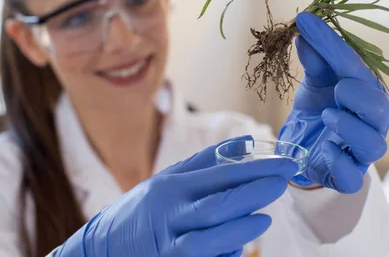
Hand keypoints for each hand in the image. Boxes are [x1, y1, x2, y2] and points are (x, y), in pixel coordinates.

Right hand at [56, 136, 297, 256]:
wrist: (102, 249)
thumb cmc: (145, 208)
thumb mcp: (169, 178)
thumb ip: (209, 161)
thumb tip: (249, 142)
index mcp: (171, 186)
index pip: (221, 174)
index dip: (257, 168)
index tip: (286, 163)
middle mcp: (170, 215)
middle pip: (220, 204)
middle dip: (256, 193)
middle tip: (284, 182)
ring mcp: (170, 246)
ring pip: (211, 240)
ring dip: (242, 228)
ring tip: (266, 218)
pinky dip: (225, 253)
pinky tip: (240, 243)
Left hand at [278, 12, 388, 192]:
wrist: (303, 148)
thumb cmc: (318, 108)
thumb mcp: (314, 81)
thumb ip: (314, 59)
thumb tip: (305, 29)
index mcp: (366, 91)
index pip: (355, 66)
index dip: (332, 44)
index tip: (305, 21)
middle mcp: (371, 121)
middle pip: (379, 107)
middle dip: (359, 95)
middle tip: (337, 88)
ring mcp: (360, 151)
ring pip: (373, 144)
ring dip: (350, 127)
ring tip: (327, 115)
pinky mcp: (346, 175)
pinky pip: (351, 175)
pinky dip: (340, 163)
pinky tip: (325, 149)